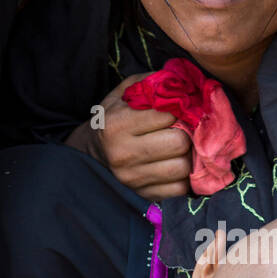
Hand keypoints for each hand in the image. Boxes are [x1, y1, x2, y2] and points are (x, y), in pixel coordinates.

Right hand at [69, 75, 190, 197]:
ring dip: (187, 157)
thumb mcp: (122, 95)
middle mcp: (123, 153)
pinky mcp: (143, 195)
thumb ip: (149, 83)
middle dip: (185, 134)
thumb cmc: (112, 120)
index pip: (167, 115)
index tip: (176, 112)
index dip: (177, 111)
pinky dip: (183, 178)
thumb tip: (181, 81)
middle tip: (182, 131)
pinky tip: (174, 167)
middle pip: (178, 143)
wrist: (89, 156)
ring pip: (182, 167)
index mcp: (117, 124)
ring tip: (179, 150)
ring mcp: (133, 178)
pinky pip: (179, 188)